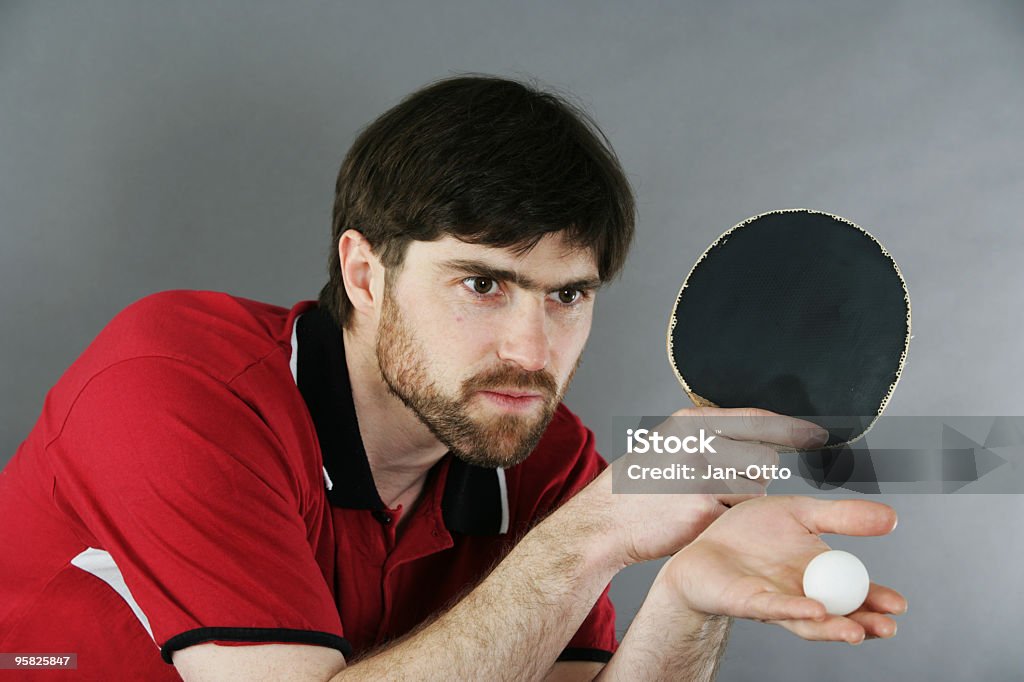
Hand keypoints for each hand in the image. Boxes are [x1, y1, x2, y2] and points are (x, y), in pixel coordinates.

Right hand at [575, 407, 829, 567]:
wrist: (606, 520)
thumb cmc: (639, 483)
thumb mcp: (668, 441)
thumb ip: (709, 433)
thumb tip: (762, 431)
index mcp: (691, 423)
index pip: (757, 420)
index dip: (793, 429)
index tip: (817, 435)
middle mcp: (700, 445)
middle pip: (763, 460)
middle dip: (754, 475)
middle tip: (722, 483)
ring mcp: (703, 478)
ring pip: (755, 489)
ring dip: (741, 499)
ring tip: (702, 499)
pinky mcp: (705, 510)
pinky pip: (738, 513)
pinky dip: (726, 518)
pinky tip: (697, 516)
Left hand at [656, 495, 906, 643]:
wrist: (702, 543)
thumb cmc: (750, 532)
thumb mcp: (800, 512)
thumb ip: (843, 516)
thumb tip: (892, 518)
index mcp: (819, 574)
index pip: (855, 593)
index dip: (877, 601)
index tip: (899, 605)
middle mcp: (802, 595)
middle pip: (839, 616)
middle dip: (865, 624)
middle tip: (887, 627)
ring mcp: (776, 603)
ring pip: (809, 623)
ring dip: (834, 628)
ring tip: (856, 631)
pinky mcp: (748, 602)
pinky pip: (773, 609)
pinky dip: (794, 610)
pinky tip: (813, 610)